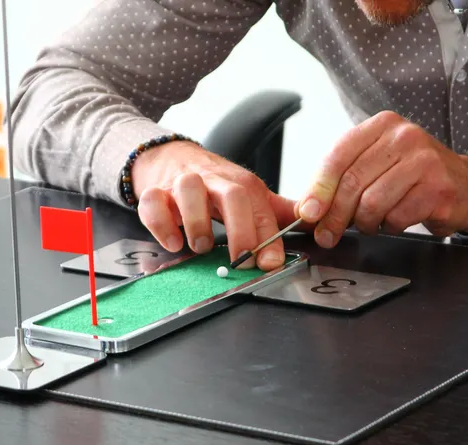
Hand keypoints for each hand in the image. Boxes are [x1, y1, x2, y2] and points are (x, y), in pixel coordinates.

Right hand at [131, 141, 300, 269]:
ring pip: (189, 191)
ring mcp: (182, 184)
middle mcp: (214, 181)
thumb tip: (314, 222)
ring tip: (200, 246)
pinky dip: (161, 224)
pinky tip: (173, 242)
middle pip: (233, 195)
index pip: (261, 208)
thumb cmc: (213, 183)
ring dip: (197, 222)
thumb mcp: (247, 194)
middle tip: (241, 259)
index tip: (271, 263)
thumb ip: (277, 212)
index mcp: (241, 184)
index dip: (268, 237)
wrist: (171, 157)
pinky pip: (153, 204)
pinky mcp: (155, 192)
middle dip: (240, 229)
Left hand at [295, 111, 467, 246]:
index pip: (338, 156)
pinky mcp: (438, 188)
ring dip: (365, 222)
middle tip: (327, 234)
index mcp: (381, 126)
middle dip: (334, 215)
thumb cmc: (412, 177)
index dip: (318, 189)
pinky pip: (396, 217)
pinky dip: (390, 226)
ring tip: (372, 221)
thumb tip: (306, 210)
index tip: (307, 213)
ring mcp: (424, 161)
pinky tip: (396, 220)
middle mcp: (404, 136)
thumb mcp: (374, 166)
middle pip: (352, 182)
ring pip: (372, 203)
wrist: (462, 186)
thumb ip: (339, 182)